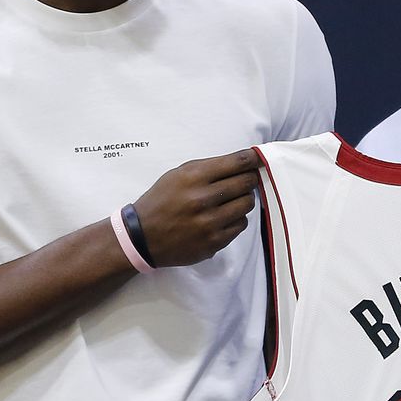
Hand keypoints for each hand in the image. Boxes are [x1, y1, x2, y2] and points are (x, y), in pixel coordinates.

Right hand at [131, 150, 261, 266]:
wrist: (142, 237)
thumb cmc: (161, 201)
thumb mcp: (177, 175)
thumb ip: (208, 168)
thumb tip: (241, 162)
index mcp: (193, 177)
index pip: (236, 163)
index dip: (252, 159)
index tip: (257, 159)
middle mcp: (202, 199)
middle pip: (246, 183)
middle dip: (249, 178)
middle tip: (246, 179)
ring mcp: (209, 222)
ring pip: (247, 204)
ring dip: (244, 199)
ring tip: (232, 199)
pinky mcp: (214, 242)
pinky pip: (240, 224)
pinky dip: (236, 219)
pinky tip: (223, 217)